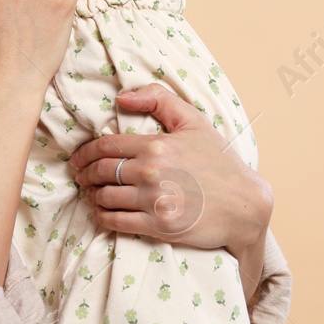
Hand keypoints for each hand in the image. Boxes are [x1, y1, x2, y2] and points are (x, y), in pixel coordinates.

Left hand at [69, 84, 273, 255]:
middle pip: (101, 172)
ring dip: (92, 196)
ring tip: (91, 194)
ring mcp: (154, 201)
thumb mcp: (194, 121)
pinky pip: (116, 222)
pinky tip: (102, 213)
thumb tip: (122, 97)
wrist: (244, 204)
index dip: (85, 152)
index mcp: (156, 145)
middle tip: (81, 177)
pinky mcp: (159, 226)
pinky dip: (102, 217)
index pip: (106, 146)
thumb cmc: (219, 162)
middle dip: (85, 174)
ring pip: (105, 197)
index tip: (78, 158)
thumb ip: (159, 100)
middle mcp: (151, 172)